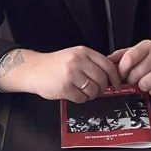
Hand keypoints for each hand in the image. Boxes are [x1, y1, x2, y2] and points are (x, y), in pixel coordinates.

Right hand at [0, 46, 121, 102]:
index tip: (116, 83)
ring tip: (84, 92)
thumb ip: (91, 62)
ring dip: (92, 95)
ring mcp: (71, 75)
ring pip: (93, 90)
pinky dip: (81, 99)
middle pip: (102, 79)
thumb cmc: (55, 64)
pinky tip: (75, 94)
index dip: (115, 77)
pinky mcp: (64, 88)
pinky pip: (82, 98)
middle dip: (103, 88)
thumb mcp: (74, 55)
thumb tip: (112, 74)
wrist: (33, 69)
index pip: (107, 65)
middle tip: (98, 90)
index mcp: (83, 52)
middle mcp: (78, 61)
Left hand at [107, 40, 150, 95]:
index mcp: (147, 46)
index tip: (121, 75)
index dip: (122, 70)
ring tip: (146, 81)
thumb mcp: (139, 52)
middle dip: (132, 80)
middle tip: (135, 79)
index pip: (129, 58)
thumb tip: (106, 60)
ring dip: (142, 86)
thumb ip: (122, 55)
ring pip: (145, 84)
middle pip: (135, 74)